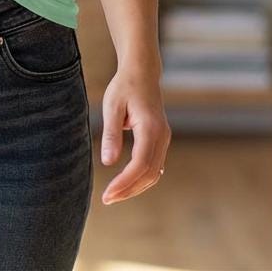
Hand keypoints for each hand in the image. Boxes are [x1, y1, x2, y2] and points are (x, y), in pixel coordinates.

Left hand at [99, 64, 170, 204]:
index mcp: (151, 128)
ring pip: (154, 173)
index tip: (108, 194)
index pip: (140, 165)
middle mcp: (162, 136)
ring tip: (114, 194)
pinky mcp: (160, 139)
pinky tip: (127, 184)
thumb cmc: (124, 86)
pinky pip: (154, 165)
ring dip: (135, 186)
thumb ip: (111, 134)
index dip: (125, 182)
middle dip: (129, 190)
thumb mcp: (112, 106)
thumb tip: (107, 162)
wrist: (142, 72)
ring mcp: (164, 139)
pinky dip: (141, 178)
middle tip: (107, 199)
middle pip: (149, 174)